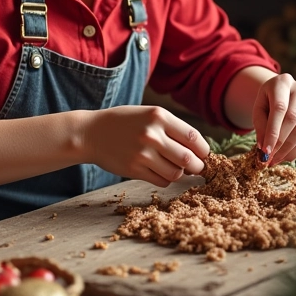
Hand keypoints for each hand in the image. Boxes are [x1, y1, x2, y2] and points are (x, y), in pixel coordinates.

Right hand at [80, 105, 209, 186]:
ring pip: (176, 173)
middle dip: (197, 166)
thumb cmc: (124, 122)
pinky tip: (161, 172)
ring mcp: (143, 153)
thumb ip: (172, 128)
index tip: (204, 154)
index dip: (203, 150)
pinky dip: (166, 179)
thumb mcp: (149, 114)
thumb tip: (198, 149)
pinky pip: (161, 181)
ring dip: (180, 174)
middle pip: (188, 159)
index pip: (193, 137)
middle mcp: (152, 134)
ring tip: (176, 168)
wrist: (91, 133)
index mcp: (159, 116)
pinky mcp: (134, 169)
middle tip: (197, 168)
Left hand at [252, 73, 295, 164]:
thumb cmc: (268, 103)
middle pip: (293, 118)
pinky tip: (289, 155)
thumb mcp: (259, 109)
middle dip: (281, 142)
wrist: (283, 95)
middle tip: (270, 159)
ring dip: (290, 148)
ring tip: (277, 159)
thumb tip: (265, 149)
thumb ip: (260, 126)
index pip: (279, 108)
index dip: (273, 131)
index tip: (265, 150)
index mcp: (283, 82)